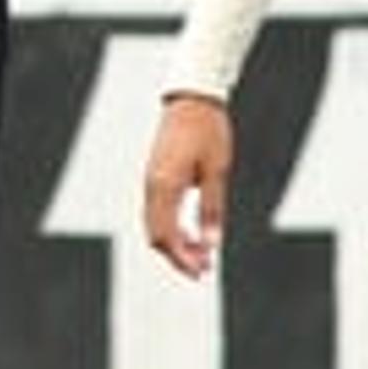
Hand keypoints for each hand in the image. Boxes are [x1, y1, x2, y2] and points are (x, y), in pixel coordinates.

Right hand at [141, 94, 235, 279]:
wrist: (192, 97)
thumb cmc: (208, 130)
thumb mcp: (217, 171)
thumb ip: (212, 208)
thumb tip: (212, 243)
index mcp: (165, 186)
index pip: (167, 236)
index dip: (183, 258)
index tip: (202, 271)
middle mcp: (152, 186)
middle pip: (156, 235)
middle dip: (178, 256)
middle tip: (204, 268)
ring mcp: (150, 180)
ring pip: (154, 224)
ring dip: (175, 242)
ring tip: (202, 252)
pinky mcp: (155, 175)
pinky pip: (156, 211)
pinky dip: (171, 227)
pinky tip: (191, 231)